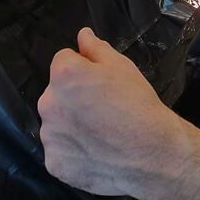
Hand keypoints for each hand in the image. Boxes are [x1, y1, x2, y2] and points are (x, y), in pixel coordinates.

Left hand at [38, 28, 187, 197]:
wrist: (151, 154)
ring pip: (57, 123)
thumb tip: (82, 35)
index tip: (102, 83)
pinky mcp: (55, 164)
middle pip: (57, 93)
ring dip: (71, 124)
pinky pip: (61, 151)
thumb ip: (96, 48)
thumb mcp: (121, 66)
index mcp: (63, 75)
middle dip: (73, 96)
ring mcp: (50, 138)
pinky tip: (96, 153)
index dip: (84, 68)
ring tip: (101, 133)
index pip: (64, 61)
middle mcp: (48, 104)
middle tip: (102, 108)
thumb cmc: (137, 103)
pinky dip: (74, 152)